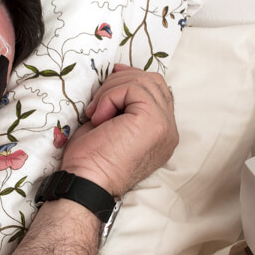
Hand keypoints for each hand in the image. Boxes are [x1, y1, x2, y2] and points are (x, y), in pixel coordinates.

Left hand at [60, 64, 177, 197]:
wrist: (86, 183)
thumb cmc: (91, 160)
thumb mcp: (113, 125)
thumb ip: (126, 104)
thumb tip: (120, 72)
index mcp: (162, 134)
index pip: (158, 91)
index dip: (132, 79)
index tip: (108, 80)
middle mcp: (169, 130)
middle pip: (154, 81)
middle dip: (121, 81)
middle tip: (97, 102)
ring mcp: (165, 126)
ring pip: (144, 81)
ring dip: (112, 90)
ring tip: (96, 113)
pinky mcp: (153, 121)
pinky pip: (134, 89)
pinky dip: (110, 96)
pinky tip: (99, 117)